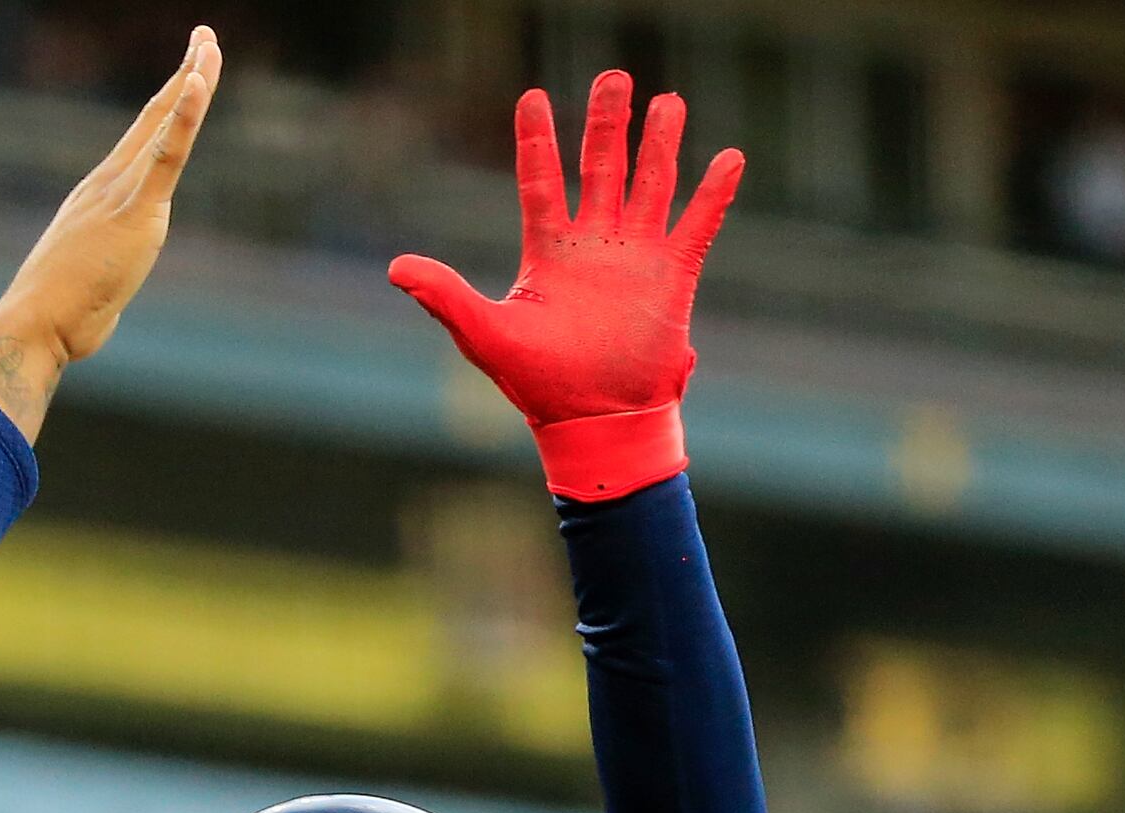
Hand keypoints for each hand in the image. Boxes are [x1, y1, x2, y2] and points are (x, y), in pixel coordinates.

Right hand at [0, 25, 220, 440]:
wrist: (35, 324)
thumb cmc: (56, 317)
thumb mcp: (87, 285)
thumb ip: (102, 277)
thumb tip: (103, 302)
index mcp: (98, 197)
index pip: (142, 140)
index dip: (167, 103)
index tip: (187, 73)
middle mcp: (108, 184)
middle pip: (156, 118)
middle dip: (185, 74)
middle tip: (206, 37)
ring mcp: (122, 193)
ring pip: (166, 125)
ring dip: (193, 81)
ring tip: (210, 46)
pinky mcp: (138, 211)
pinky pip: (167, 154)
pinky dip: (186, 117)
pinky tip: (200, 82)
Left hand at [386, 70, 739, 498]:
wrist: (594, 422)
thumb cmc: (538, 384)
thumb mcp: (485, 335)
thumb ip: (444, 297)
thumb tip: (394, 268)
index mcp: (549, 251)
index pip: (541, 180)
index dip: (537, 140)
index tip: (532, 96)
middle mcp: (593, 244)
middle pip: (601, 166)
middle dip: (607, 123)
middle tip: (614, 77)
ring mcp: (635, 256)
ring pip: (650, 183)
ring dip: (659, 143)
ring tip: (668, 100)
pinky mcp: (673, 276)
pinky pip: (697, 224)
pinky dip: (713, 193)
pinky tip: (730, 157)